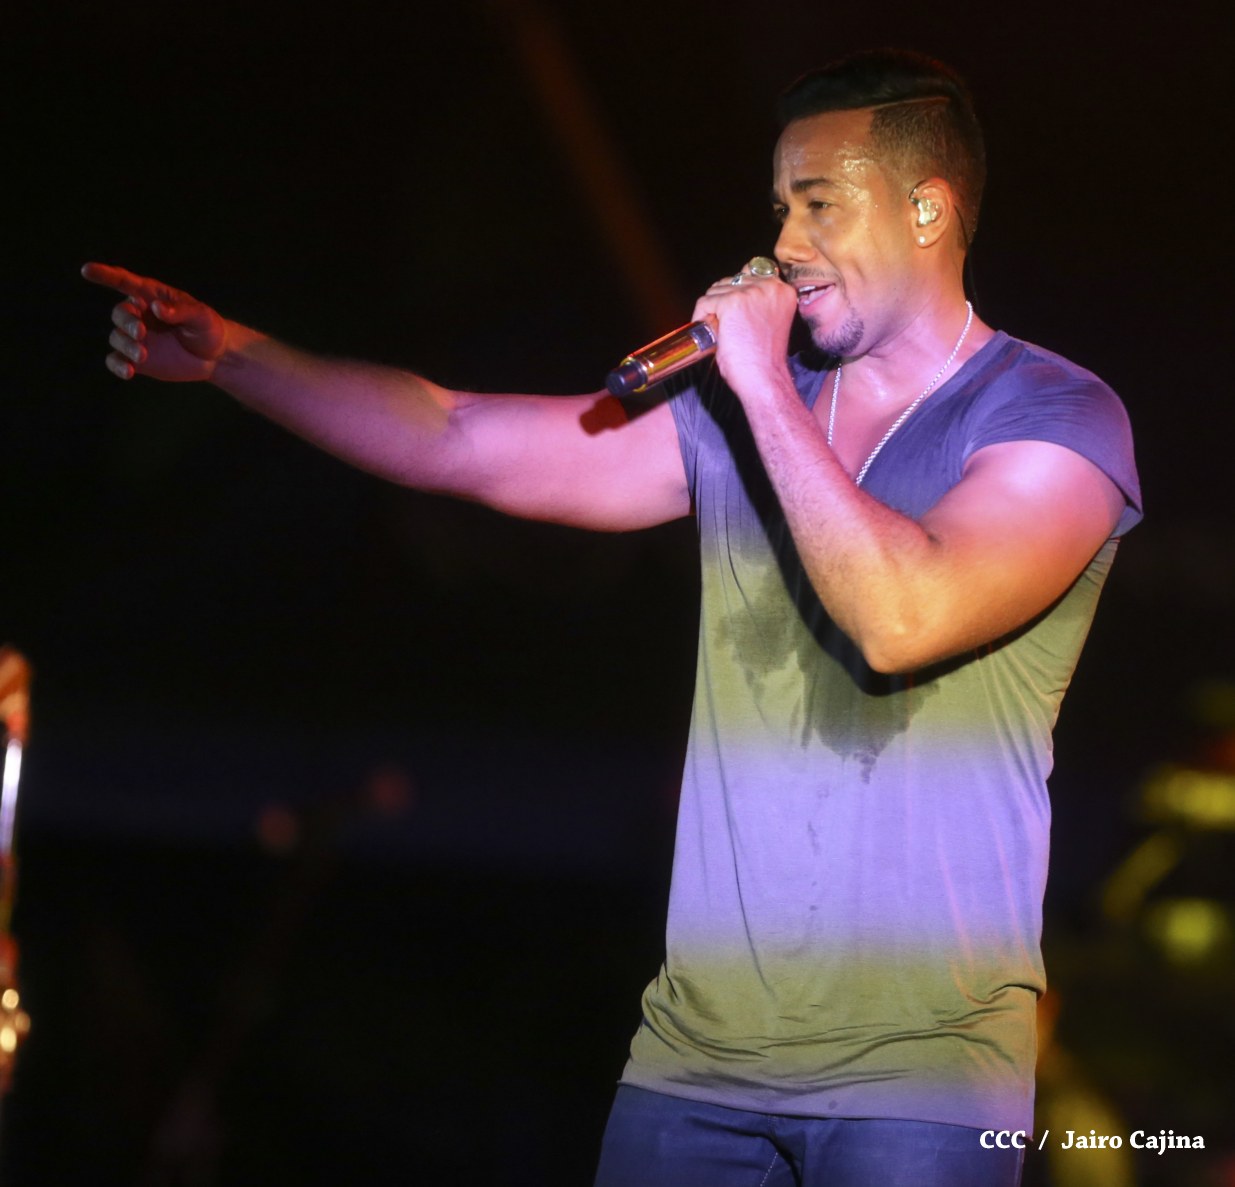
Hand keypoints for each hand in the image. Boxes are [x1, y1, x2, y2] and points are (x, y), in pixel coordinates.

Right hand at [81, 262, 227, 381]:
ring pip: (117, 337)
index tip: (87, 270)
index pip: (125, 282)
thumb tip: (156, 308)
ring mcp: (136, 337)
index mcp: (152, 296)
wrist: (215, 356)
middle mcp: (139, 315)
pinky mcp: (136, 359)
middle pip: (120, 313)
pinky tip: (128, 372)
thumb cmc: (208, 328)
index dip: (105, 275)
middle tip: (141, 333)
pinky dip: (118, 365)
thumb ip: (180, 311)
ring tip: (143, 356)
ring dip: (126, 345)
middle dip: (127, 322)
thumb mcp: (201, 316)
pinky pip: (117, 360)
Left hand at [692, 261, 797, 398]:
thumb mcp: (769, 321)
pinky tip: (709, 334)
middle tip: (722, 326)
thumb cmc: (764, 359)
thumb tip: (733, 288)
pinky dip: (700, 317)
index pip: (752, 271)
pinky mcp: (731, 302)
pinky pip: (705, 302)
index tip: (730, 311)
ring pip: (716, 290)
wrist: (764, 379)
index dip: (737, 291)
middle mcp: (770, 286)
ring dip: (712, 310)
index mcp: (784, 290)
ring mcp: (750, 293)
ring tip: (719, 333)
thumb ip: (758, 302)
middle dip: (722, 301)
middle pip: (731, 280)